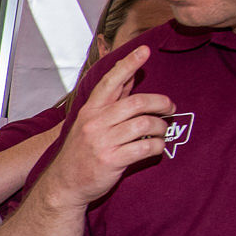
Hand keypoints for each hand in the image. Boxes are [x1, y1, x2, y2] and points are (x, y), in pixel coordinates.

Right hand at [29, 47, 176, 214]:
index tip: (144, 50)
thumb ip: (112, 101)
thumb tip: (130, 77)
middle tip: (170, 107)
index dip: (129, 64)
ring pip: (144, 124)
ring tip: (164, 131)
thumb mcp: (90, 123)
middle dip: (160, 103)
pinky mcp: (112, 160)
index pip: (111, 81)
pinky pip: (145, 147)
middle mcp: (95, 123)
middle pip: (136, 102)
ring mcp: (103, 141)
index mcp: (90, 110)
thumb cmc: (81, 152)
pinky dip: (158, 146)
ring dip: (161, 127)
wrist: (65, 184)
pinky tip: (158, 147)